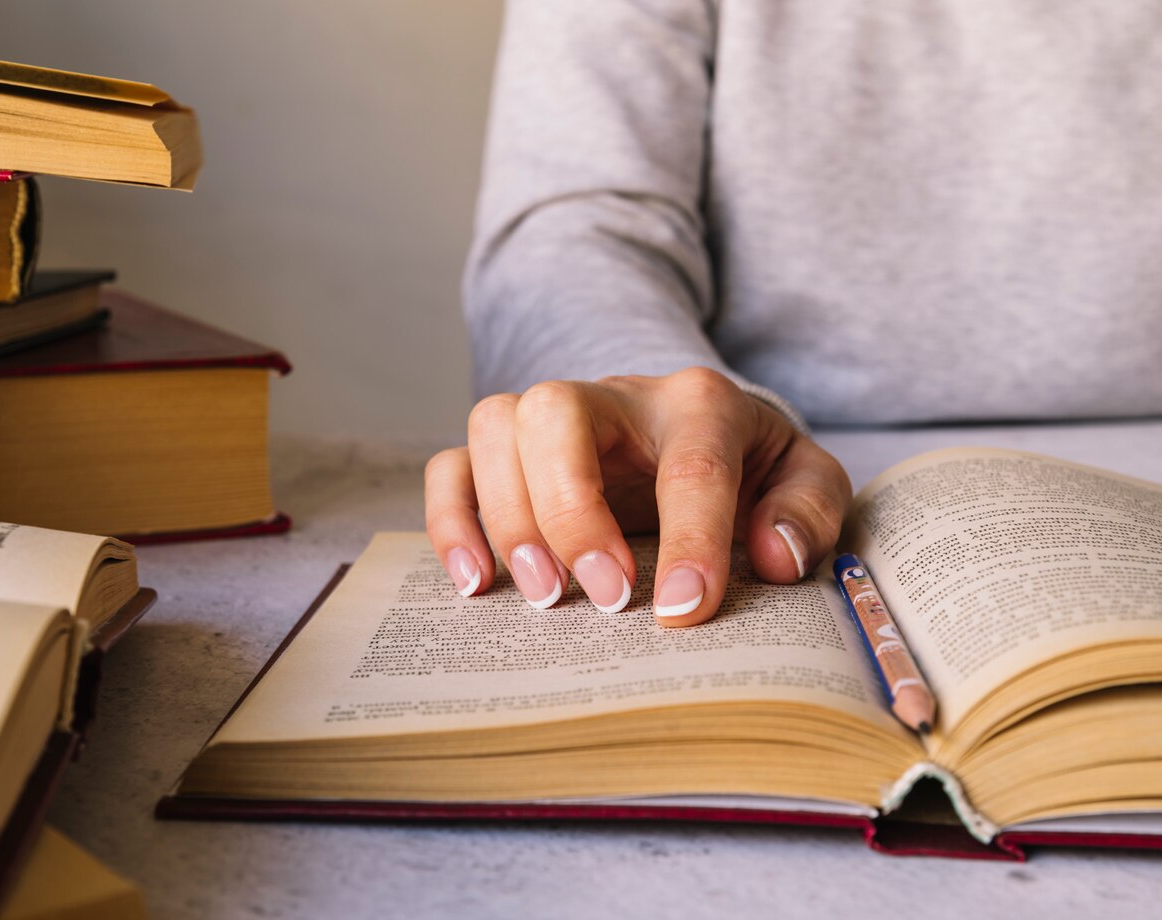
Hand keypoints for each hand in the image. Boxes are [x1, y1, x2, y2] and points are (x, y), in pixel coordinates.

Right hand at [424, 368, 851, 625]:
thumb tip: (772, 556)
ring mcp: (552, 421)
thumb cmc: (752, 469)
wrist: (704, 437)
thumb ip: (807, 509)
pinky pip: (453, 464)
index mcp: (700, 403)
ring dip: (506, 516)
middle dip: (571, 510)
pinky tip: (476, 583)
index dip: (689, 537)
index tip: (684, 609)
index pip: (689, 460)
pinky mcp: (509, 455)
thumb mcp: (805, 481)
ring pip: (495, 425)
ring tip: (541, 596)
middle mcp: (614, 396)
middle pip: (556, 411)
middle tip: (603, 597)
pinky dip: (453, 520)